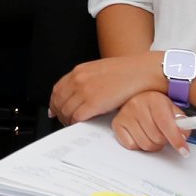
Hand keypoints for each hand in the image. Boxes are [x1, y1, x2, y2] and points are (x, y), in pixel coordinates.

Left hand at [48, 53, 162, 125]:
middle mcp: (79, 80)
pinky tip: (78, 125)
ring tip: (71, 124)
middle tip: (62, 119)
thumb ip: (87, 79)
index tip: (55, 108)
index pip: (58, 89)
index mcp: (80, 71)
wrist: (140, 72)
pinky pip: (76, 117)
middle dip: (58, 113)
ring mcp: (84, 91)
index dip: (54, 101)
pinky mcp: (93, 103)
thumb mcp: (100, 69)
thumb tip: (81, 91)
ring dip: (66, 120)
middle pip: (58, 101)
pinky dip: (75, 123)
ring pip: (66, 110)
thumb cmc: (126, 71)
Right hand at [112, 91, 190, 154]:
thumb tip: (183, 136)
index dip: (176, 140)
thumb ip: (183, 123)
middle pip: (156, 137)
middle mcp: (137, 104)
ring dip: (152, 145)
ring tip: (153, 135)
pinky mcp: (117, 123)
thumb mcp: (173, 110)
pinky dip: (138, 145)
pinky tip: (141, 135)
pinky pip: (131, 145)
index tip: (183, 150)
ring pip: (144, 144)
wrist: (139, 98)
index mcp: (154, 99)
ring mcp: (125, 114)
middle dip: (164, 141)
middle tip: (165, 136)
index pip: (166, 124)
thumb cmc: (157, 106)